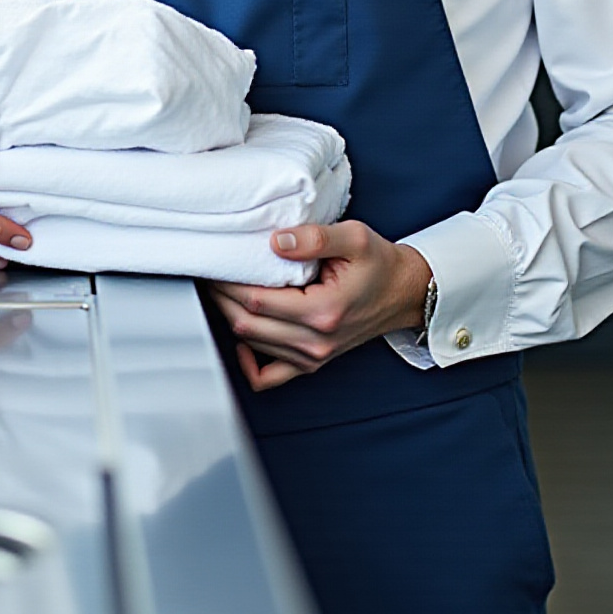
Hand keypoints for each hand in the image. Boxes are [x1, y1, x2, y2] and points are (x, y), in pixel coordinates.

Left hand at [209, 223, 432, 392]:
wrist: (404, 292)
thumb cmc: (380, 264)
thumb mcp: (354, 238)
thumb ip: (314, 238)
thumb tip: (275, 243)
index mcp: (324, 310)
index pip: (257, 300)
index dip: (229, 282)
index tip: (216, 262)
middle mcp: (316, 341)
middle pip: (248, 324)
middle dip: (221, 297)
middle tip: (208, 272)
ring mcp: (313, 357)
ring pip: (252, 344)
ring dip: (231, 318)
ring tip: (220, 291)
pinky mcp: (312, 363)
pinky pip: (268, 376)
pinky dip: (247, 361)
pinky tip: (241, 337)